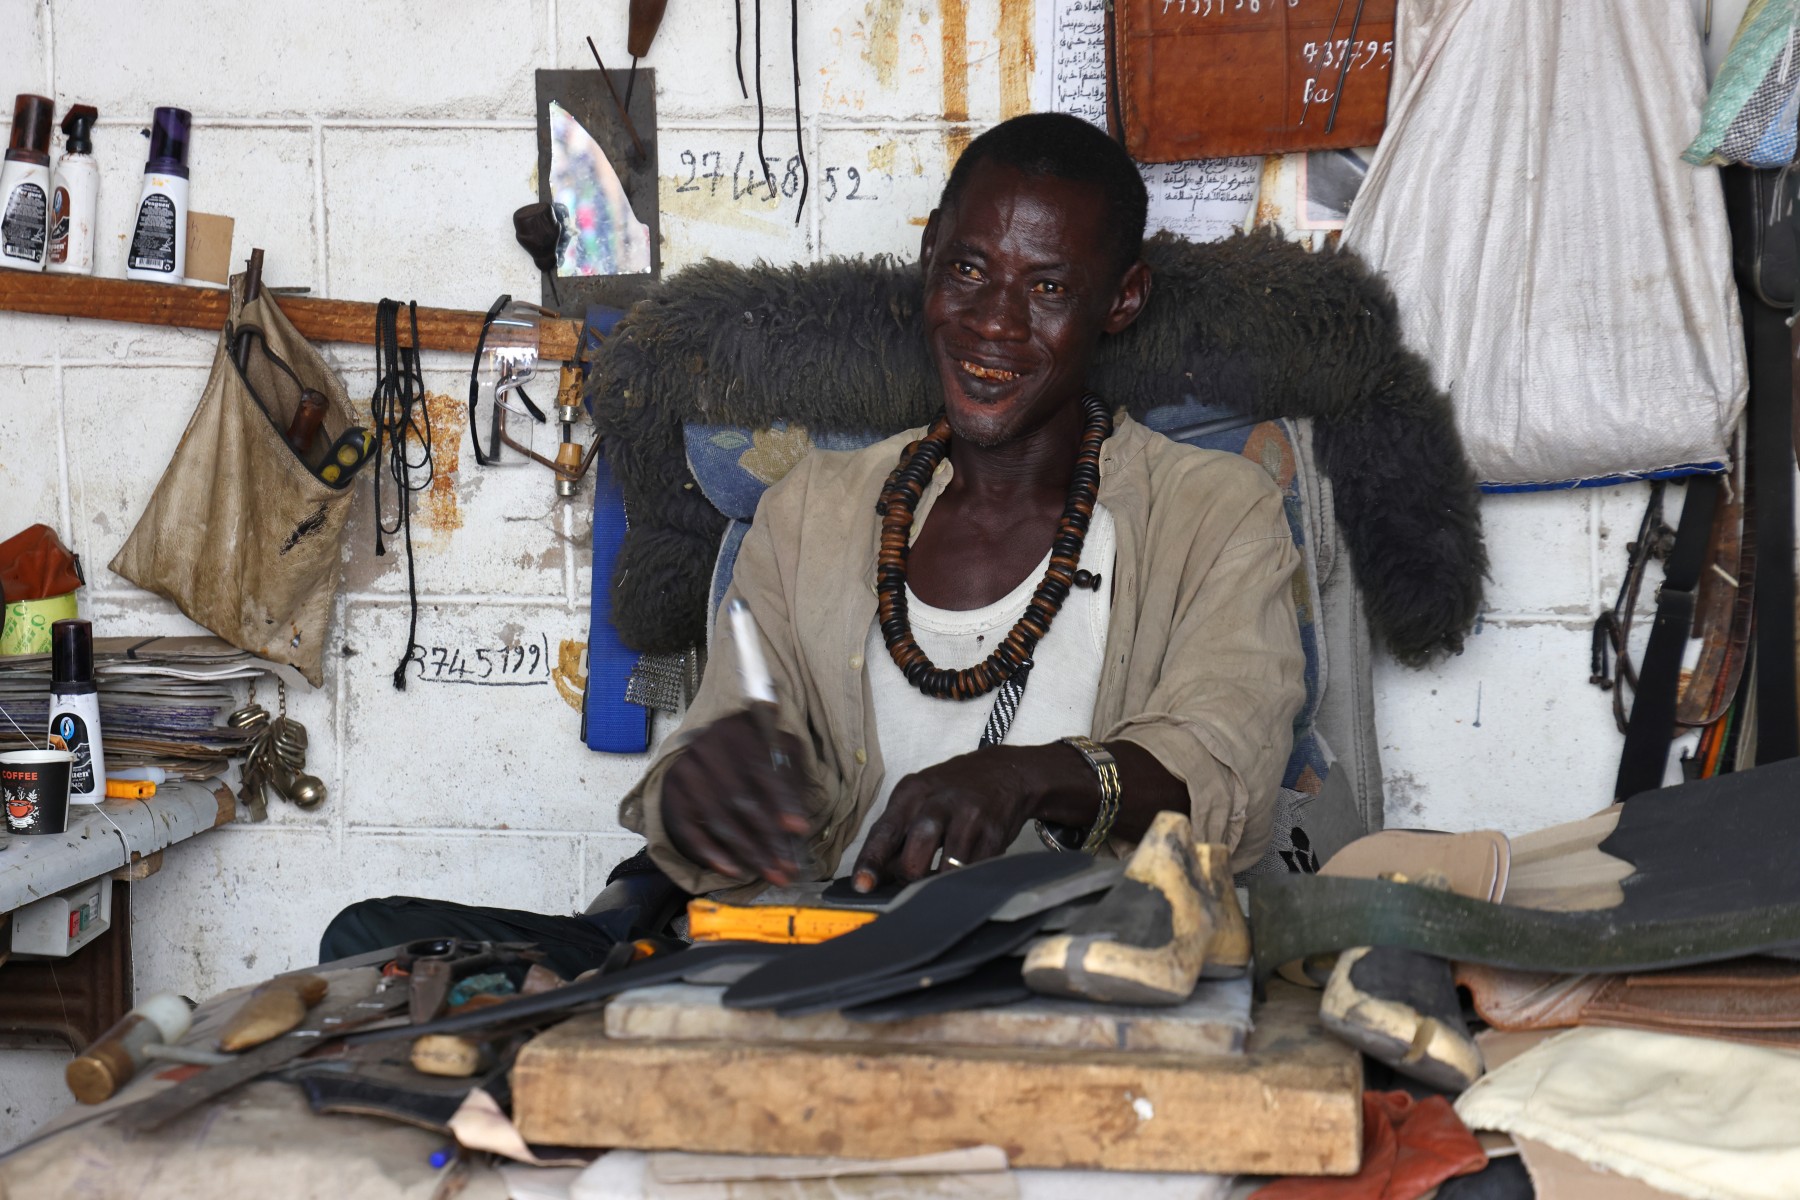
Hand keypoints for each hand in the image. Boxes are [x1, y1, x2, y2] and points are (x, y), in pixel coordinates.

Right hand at [661, 709, 809, 885]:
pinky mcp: (672, 791)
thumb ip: (792, 783)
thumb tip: (797, 827)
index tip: (800, 829)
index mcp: (739, 728)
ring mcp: (686, 769)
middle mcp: (707, 744)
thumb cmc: (755, 755)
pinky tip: (733, 871)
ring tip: (769, 874)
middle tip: (786, 867)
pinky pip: (689, 829)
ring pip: (717, 818)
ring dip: (746, 852)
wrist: (711, 751)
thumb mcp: (781, 755)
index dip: (782, 800)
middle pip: (739, 798)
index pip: (761, 767)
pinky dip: (712, 853)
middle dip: (767, 838)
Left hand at [851, 745, 1073, 890]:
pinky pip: (972, 871)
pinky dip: (964, 878)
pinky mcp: (994, 835)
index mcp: (912, 792)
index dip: (871, 862)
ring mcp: (969, 818)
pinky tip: (964, 867)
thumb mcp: (920, 797)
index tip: (862, 885)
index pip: (884, 831)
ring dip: (938, 883)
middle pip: (913, 858)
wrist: (1006, 772)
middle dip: (909, 878)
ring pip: (944, 870)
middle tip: (912, 879)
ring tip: (938, 877)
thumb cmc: (953, 791)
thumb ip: (898, 832)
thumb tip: (875, 875)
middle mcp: (939, 803)